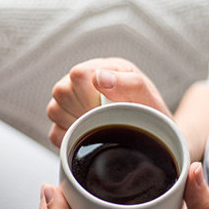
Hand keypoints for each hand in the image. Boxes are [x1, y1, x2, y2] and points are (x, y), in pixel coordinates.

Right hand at [46, 58, 170, 147]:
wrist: (155, 134)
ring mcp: (72, 101)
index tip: (107, 109)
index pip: (78, 75)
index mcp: (105, 68)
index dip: (90, 96)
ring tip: (99, 127)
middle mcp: (85, 81)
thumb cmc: (152, 114)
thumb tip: (100, 77)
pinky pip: (54, 132)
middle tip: (104, 120)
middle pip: (61, 91)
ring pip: (54, 110)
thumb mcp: (149, 98)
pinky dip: (70, 139)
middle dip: (83, 111)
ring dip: (76, 124)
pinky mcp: (66, 122)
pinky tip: (89, 137)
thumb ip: (130, 83)